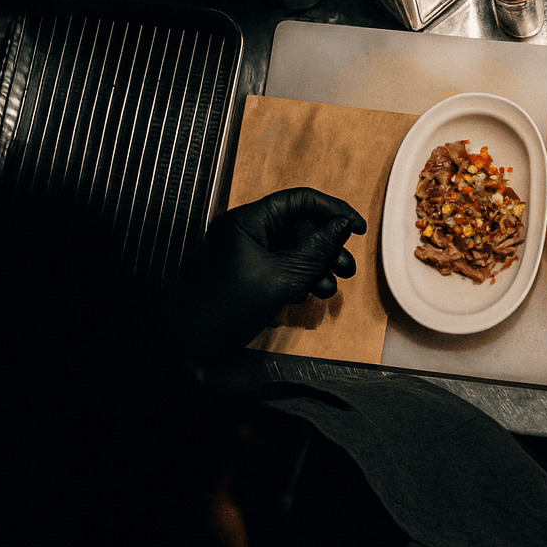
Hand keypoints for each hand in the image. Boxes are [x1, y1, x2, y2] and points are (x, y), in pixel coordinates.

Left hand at [178, 188, 366, 356]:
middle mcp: (246, 232)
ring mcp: (246, 254)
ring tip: (331, 286)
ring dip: (317, 266)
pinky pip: (282, 268)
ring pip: (293, 250)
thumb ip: (316, 249)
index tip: (356, 228)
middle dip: (327, 246)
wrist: (189, 345)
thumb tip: (342, 226)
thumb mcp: (281, 277)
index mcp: (248, 221)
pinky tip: (312, 293)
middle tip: (346, 266)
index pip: (299, 201)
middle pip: (298, 226)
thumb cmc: (224, 308)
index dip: (332, 211)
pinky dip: (301, 278)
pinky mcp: (248, 276)